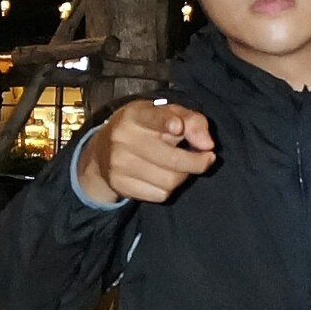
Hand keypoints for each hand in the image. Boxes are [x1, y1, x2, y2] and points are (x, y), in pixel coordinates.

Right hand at [76, 98, 216, 204]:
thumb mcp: (165, 115)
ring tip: (179, 166)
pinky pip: (160, 195)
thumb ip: (192, 122)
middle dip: (197, 162)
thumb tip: (208, 144)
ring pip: (169, 181)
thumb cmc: (143, 129)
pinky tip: (162, 177)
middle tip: (208, 159)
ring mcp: (119, 163)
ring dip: (182, 176)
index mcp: (135, 115)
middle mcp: (123, 138)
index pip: (153, 118)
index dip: (166, 123)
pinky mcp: (120, 184)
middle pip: (172, 159)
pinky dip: (168, 188)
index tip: (178, 127)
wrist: (102, 152)